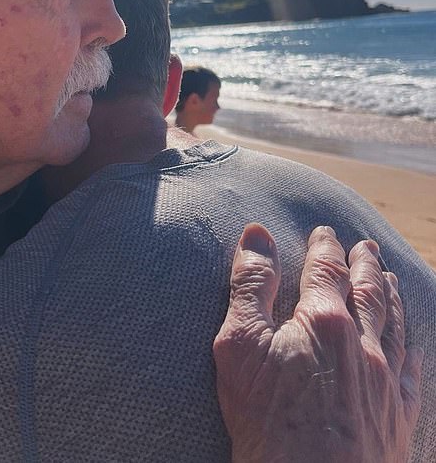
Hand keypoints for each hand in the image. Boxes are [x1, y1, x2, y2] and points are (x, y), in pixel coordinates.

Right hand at [213, 224, 422, 462]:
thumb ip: (250, 285)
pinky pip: (411, 375)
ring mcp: (385, 382)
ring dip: (391, 296)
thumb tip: (257, 235)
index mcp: (324, 320)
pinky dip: (410, 353)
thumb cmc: (268, 420)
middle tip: (366, 246)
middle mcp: (363, 344)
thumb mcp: (240, 344)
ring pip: (394, 325)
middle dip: (366, 264)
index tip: (325, 232)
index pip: (326, 269)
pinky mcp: (397, 419)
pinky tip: (410, 347)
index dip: (325, 247)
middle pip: (369, 290)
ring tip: (390, 278)